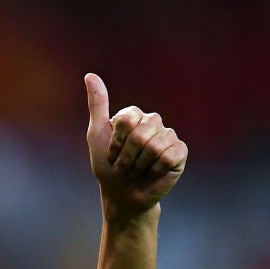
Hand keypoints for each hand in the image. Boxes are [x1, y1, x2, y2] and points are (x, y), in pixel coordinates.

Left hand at [84, 73, 187, 221]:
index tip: (112, 154)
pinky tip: (152, 173)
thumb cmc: (108, 166)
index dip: (116, 142)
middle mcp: (153, 122)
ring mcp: (168, 135)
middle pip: (140, 133)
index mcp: (134, 115)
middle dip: (127, 156)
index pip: (127, 119)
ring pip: (154, 146)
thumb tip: (90, 74)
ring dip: (139, 165)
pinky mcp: (180, 152)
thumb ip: (97, 104)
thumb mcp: (96, 134)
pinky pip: (168, 156)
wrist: (122, 194)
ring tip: (137, 170)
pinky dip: (155, 170)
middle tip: (124, 166)